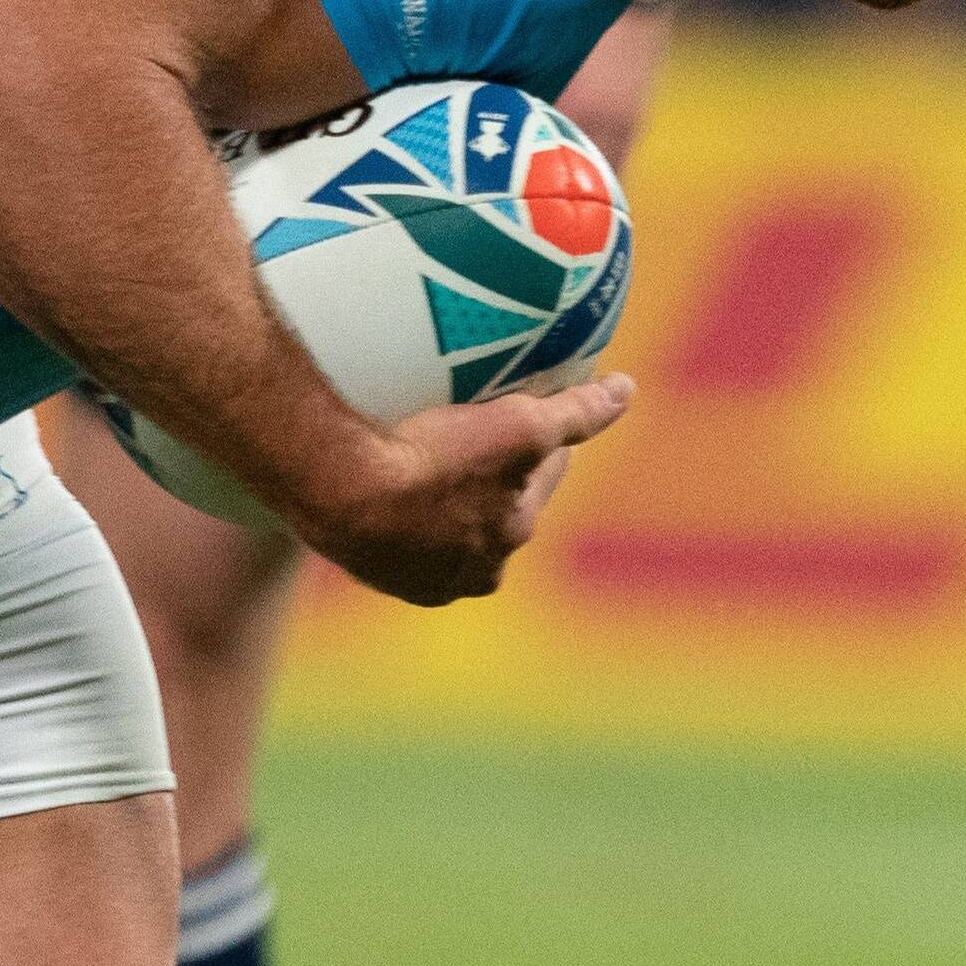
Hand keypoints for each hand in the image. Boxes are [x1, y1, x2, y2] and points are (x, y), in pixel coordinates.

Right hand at [287, 376, 631, 605]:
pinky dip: (399, 510)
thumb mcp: (521, 427)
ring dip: (444, 496)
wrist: (339, 492)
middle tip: (473, 424)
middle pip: (493, 505)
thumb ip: (578, 412)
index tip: (530, 405)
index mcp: (510, 537)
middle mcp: (469, 570)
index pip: (539, 477)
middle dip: (493, 473)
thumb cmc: (436, 461)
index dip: (542, 438)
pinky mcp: (371, 569)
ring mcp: (416, 575)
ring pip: (444, 525)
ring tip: (426, 451)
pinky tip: (385, 479)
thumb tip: (626, 390)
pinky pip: (394, 533)